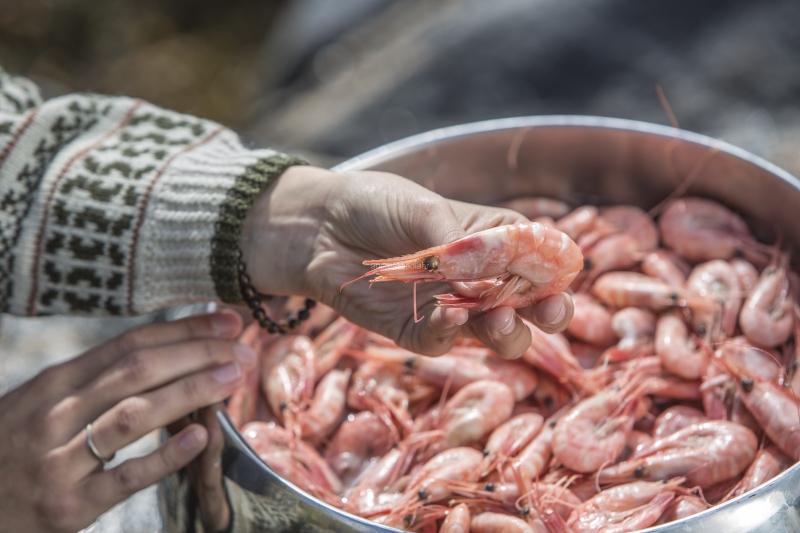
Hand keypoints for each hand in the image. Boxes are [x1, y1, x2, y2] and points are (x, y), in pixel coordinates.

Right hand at [0, 311, 253, 532]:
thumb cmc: (12, 450)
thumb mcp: (42, 403)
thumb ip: (95, 379)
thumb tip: (162, 351)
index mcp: (55, 384)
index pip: (130, 344)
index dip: (183, 330)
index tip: (227, 320)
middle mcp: (56, 415)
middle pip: (137, 371)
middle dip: (197, 354)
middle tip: (242, 348)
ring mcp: (59, 462)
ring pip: (133, 415)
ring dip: (189, 392)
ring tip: (232, 378)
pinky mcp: (67, 506)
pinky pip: (124, 477)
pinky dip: (164, 456)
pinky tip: (200, 438)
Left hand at [242, 167, 572, 358]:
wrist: (318, 226)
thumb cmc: (376, 203)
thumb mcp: (421, 208)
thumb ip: (457, 245)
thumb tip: (483, 286)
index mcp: (495, 239)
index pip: (542, 261)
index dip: (556, 273)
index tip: (557, 280)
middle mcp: (482, 279)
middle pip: (531, 306)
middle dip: (546, 312)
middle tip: (547, 312)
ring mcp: (452, 307)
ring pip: (497, 334)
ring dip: (505, 331)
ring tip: (499, 319)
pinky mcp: (417, 331)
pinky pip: (443, 342)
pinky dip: (449, 333)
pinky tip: (447, 317)